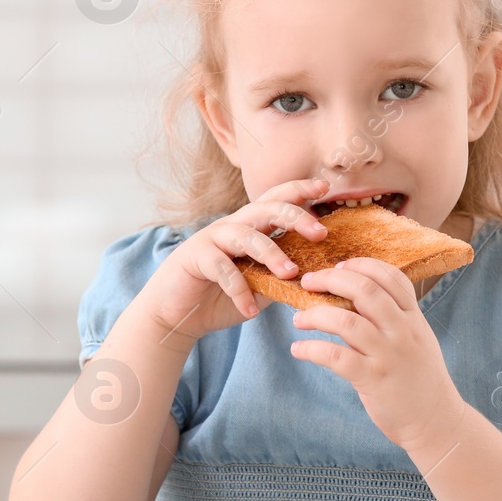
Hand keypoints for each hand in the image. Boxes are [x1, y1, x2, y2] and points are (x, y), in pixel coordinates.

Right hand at [137, 178, 328, 343]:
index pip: (277, 200)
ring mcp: (213, 239)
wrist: (178, 313)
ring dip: (272, 253)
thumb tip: (323, 278)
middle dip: (295, 216)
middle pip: (266, 208)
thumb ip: (284, 275)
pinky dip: (239, 290)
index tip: (324, 187)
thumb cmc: (221, 296)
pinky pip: (222, 269)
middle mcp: (233, 226)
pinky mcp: (196, 257)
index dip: (299, 190)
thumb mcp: (261, 285)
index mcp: (251, 227)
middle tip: (320, 233)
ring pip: (247, 235)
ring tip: (290, 274)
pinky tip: (251, 312)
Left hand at [290, 258, 467, 452]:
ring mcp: (388, 355)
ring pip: (346, 321)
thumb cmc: (419, 376)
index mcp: (413, 317)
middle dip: (331, 279)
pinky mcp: (373, 380)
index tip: (338, 267)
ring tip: (299, 319)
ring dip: (315, 315)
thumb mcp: (417, 338)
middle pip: (365, 290)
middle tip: (309, 282)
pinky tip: (298, 350)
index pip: (390, 276)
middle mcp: (402, 331)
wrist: (436, 420)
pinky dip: (311, 350)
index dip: (360, 265)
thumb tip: (356, 293)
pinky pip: (336, 357)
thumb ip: (394, 315)